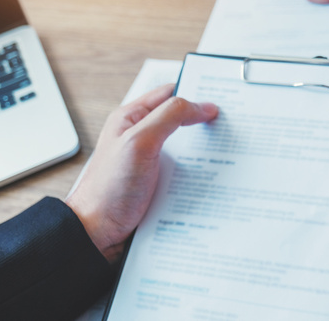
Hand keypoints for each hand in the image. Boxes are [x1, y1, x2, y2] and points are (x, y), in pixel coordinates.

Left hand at [65, 84, 217, 262]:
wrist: (97, 235)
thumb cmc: (107, 190)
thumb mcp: (139, 142)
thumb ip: (169, 117)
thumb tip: (202, 106)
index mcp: (131, 118)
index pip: (169, 94)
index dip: (195, 93)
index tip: (221, 99)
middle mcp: (141, 137)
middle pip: (181, 121)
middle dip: (205, 123)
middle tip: (231, 125)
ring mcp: (150, 162)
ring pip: (186, 148)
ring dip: (205, 152)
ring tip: (228, 152)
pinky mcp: (158, 184)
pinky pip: (185, 173)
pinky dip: (200, 174)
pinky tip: (213, 178)